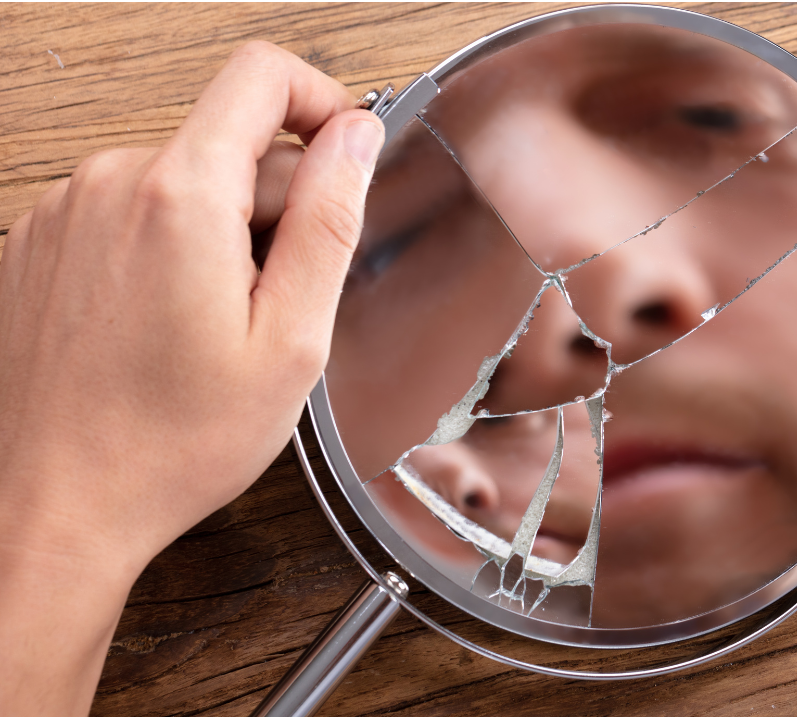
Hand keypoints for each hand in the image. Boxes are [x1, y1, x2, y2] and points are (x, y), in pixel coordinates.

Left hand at [0, 42, 382, 713]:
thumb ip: (329, 221)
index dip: (321, 101)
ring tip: (215, 324)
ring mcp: (64, 211)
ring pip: (181, 180)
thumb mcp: (291, 341)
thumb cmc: (169, 444)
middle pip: (228, 140)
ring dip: (220, 233)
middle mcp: (109, 184)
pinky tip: (166, 326)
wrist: (55, 507)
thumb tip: (356, 137)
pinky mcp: (39, 242)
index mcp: (179, 197)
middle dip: (275, 203)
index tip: (344, 154)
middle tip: (280, 298)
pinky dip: (165, 250)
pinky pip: (130, 212)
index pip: (262, 76)